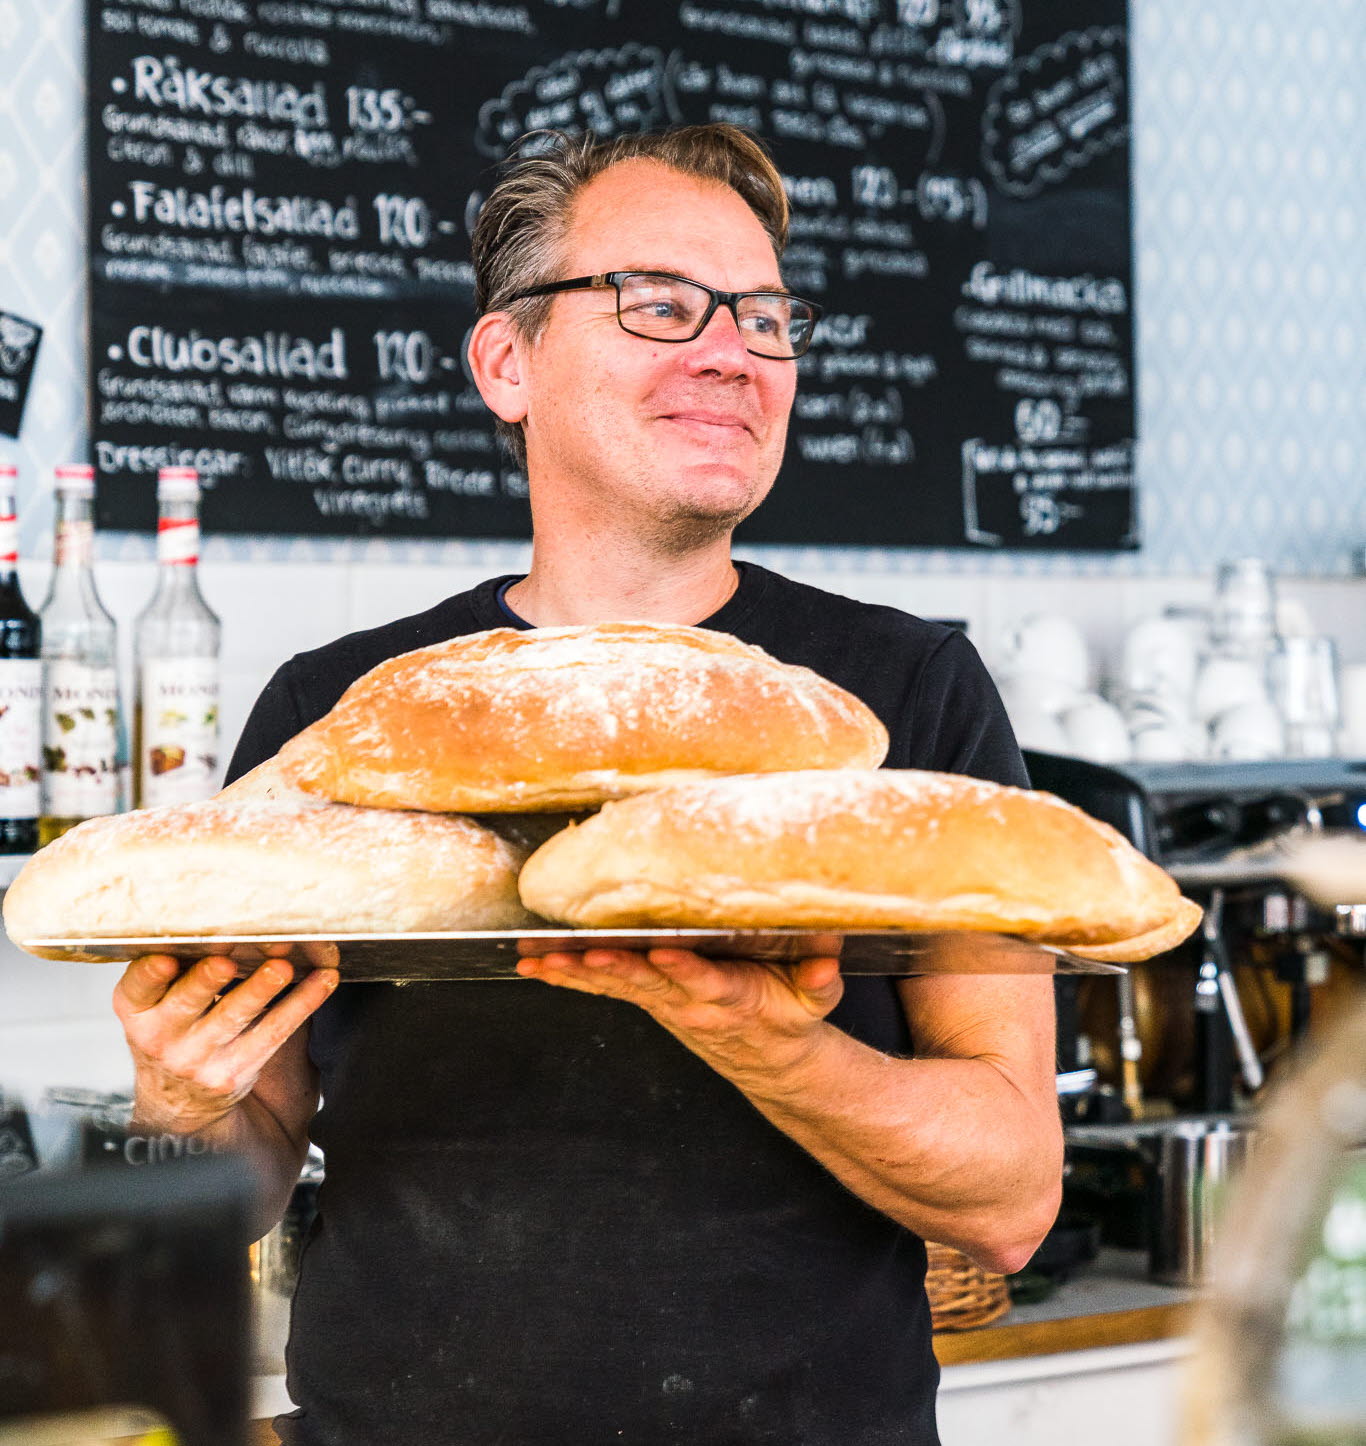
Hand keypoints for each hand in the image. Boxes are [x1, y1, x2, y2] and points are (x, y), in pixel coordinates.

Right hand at [113, 951, 338, 1134]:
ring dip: (259, 989)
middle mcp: (160, 1037)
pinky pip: (273, 1033)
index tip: (167, 958)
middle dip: (207, 979)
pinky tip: (323, 981)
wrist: (180, 1100)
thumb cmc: (174, 1029)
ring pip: (233, 1017)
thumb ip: (178, 969)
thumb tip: (228, 916)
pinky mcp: (234, 1070)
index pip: (137, 988)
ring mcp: (197, 1058)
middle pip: (186, 1002)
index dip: (150, 974)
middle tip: (226, 960)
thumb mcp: (155, 1004)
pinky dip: (301, 1003)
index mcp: (137, 1010)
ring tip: (282, 967)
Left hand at [515, 947, 842, 1085]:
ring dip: (577, 974)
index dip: (684, 969)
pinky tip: (535, 965)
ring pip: (616, 986)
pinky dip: (568, 976)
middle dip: (614, 969)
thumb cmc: (787, 1015)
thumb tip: (828, 960)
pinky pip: (603, 988)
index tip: (662, 952)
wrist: (767, 1058)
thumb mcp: (815, 1001)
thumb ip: (819, 979)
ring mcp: (664, 1003)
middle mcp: (690, 1001)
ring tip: (540, 961)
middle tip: (582, 955)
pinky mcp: (647, 999)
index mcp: (731, 995)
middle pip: (647, 984)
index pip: (705, 981)